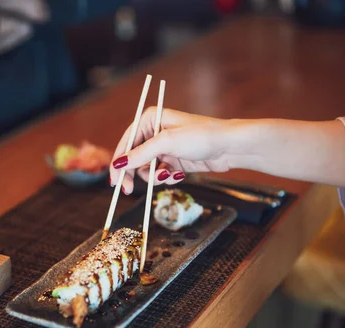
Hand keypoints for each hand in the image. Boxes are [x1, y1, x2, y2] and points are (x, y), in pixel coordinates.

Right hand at [109, 108, 246, 193]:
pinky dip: (166, 178)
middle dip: (133, 173)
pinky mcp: (174, 160)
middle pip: (133, 158)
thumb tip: (118, 164)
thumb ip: (140, 154)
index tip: (114, 181)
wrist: (230, 147)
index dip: (118, 163)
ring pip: (146, 169)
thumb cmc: (202, 136)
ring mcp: (164, 147)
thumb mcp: (167, 143)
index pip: (125, 143)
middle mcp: (154, 132)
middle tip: (129, 190)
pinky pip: (160, 174)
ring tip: (167, 176)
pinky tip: (177, 175)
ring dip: (153, 176)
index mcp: (149, 120)